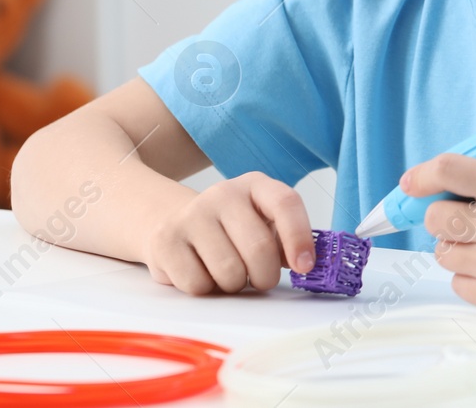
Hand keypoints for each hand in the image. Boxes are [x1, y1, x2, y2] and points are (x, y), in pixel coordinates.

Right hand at [141, 171, 314, 294]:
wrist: (173, 223)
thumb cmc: (230, 232)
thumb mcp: (262, 226)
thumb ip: (287, 242)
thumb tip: (309, 264)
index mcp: (256, 186)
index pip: (285, 203)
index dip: (299, 237)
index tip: (305, 267)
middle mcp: (223, 193)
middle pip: (259, 248)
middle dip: (265, 276)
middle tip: (260, 278)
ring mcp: (192, 214)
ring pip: (229, 273)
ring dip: (233, 285)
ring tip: (226, 272)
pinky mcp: (166, 240)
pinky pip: (198, 285)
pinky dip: (205, 289)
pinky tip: (200, 271)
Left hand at [401, 154, 475, 315]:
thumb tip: (435, 178)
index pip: (448, 170)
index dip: (422, 175)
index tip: (410, 183)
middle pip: (434, 217)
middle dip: (443, 214)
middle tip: (465, 216)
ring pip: (442, 252)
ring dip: (458, 246)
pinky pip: (457, 283)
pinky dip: (470, 275)